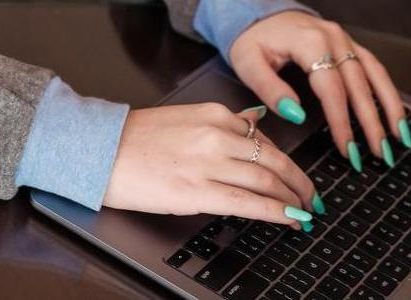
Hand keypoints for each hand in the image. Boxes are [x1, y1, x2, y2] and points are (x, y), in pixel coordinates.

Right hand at [102, 103, 318, 228]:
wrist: (100, 150)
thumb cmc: (134, 138)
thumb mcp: (184, 117)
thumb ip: (223, 121)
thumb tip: (255, 120)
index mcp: (214, 115)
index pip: (263, 138)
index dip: (284, 161)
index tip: (292, 174)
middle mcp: (218, 135)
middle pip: (274, 159)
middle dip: (299, 182)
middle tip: (311, 196)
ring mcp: (210, 163)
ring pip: (268, 180)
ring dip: (292, 199)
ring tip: (302, 212)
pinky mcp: (199, 192)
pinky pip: (249, 203)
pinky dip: (277, 212)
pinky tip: (290, 220)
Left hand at [230, 11, 410, 170]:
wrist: (259, 15)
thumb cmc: (253, 40)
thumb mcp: (249, 64)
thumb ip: (270, 90)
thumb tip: (296, 115)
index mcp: (310, 42)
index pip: (331, 88)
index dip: (341, 121)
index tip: (347, 147)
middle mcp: (334, 39)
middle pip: (359, 86)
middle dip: (371, 123)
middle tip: (380, 153)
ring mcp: (345, 41)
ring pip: (376, 76)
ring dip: (390, 108)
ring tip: (400, 138)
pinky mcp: (350, 46)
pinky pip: (375, 69)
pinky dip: (388, 93)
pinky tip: (396, 114)